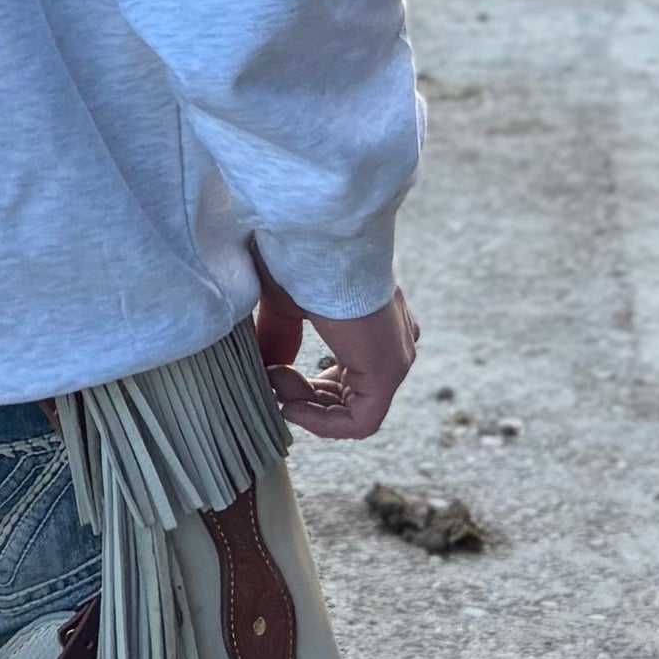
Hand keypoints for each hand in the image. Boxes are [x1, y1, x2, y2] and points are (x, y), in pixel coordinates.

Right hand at [253, 263, 418, 441]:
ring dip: (308, 407)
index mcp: (375, 322)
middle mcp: (392, 341)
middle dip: (305, 396)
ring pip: (356, 411)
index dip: (307, 385)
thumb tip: (263, 372)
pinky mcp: (388, 371)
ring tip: (274, 380)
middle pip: (350, 395)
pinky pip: (361, 421)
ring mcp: (394, 357)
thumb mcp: (284, 305)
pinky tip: (290, 403)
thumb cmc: (299, 255)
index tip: (271, 371)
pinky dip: (323, 423)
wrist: (316, 235)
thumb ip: (278, 340)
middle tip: (270, 377)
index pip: (348, 373)